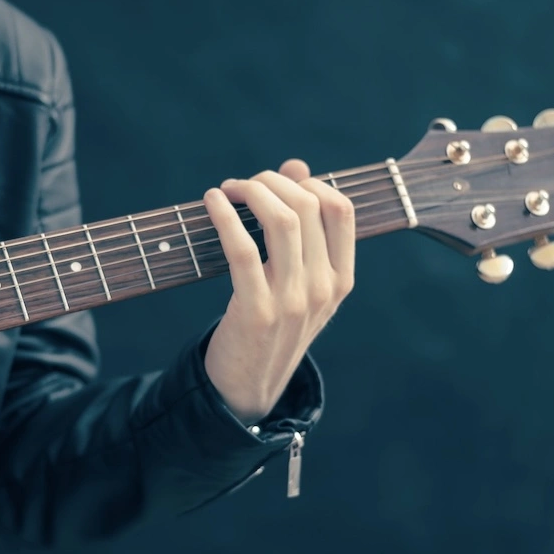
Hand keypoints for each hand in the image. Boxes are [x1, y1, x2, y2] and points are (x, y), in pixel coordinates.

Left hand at [202, 159, 354, 422]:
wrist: (248, 387)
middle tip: (243, 184)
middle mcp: (324, 289)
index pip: (341, 210)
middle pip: (307, 207)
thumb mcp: (298, 282)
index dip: (308, 182)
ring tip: (228, 189)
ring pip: (282, 221)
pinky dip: (224, 216)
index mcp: (341, 280)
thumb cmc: (270, 326)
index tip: (278, 181)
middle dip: (271, 181)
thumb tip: (296, 166)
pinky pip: (242, 249)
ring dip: (251, 191)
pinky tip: (212, 202)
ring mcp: (293, 301)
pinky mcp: (256, 311)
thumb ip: (302, 229)